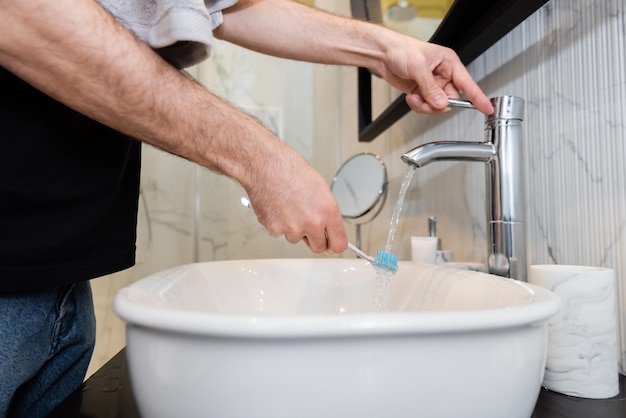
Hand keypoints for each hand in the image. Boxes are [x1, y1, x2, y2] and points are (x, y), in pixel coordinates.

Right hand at [242, 142, 347, 254]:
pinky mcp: (275, 229)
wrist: (266, 165)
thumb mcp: (320, 188)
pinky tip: (278, 206)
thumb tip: (329, 225)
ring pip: (296, 238)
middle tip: (308, 225)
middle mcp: (312, 222)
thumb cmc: (290, 170)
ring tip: (289, 206)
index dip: (335, 245)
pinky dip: (278, 223)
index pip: (338, 243)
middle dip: (314, 239)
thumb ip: (326, 211)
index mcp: (328, 211)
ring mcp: (293, 228)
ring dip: (294, 228)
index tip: (333, 245)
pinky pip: (280, 233)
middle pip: (318, 247)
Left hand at [376, 34, 493, 114]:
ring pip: (438, 106)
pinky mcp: (423, 93)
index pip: (468, 84)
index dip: (478, 97)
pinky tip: (411, 97)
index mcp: (449, 64)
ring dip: (425, 106)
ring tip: (414, 97)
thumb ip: (430, 88)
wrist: (384, 54)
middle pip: (451, 100)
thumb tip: (441, 103)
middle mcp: (443, 76)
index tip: (487, 108)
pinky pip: (426, 107)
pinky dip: (418, 106)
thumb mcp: (418, 67)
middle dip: (437, 104)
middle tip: (426, 100)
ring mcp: (433, 86)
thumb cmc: (402, 50)